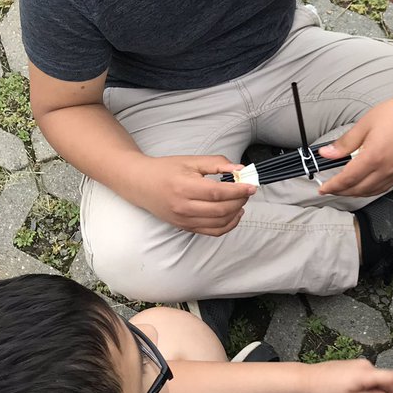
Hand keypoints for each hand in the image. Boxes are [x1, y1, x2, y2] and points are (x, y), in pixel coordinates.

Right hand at [131, 155, 255, 235]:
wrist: (140, 184)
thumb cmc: (165, 169)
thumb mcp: (191, 161)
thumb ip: (216, 163)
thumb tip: (240, 169)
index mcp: (184, 187)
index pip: (217, 193)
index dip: (238, 190)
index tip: (251, 185)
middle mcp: (183, 207)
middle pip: (221, 209)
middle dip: (239, 200)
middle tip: (247, 190)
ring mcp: (184, 220)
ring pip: (219, 223)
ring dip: (236, 213)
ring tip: (241, 201)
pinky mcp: (185, 227)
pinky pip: (212, 232)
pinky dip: (228, 225)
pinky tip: (234, 214)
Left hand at [305, 359, 392, 392]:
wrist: (307, 379)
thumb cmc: (326, 392)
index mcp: (366, 373)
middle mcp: (366, 365)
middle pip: (386, 378)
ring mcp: (360, 364)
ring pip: (377, 378)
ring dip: (381, 389)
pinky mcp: (355, 365)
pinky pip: (370, 376)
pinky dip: (373, 384)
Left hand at [316, 92, 392, 196]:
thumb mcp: (364, 125)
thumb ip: (344, 143)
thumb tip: (327, 153)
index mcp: (373, 158)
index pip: (347, 180)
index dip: (332, 186)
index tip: (322, 188)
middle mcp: (386, 169)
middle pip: (358, 190)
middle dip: (341, 192)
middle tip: (330, 189)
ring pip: (371, 192)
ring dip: (355, 193)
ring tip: (344, 189)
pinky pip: (383, 188)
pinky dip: (370, 191)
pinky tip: (364, 186)